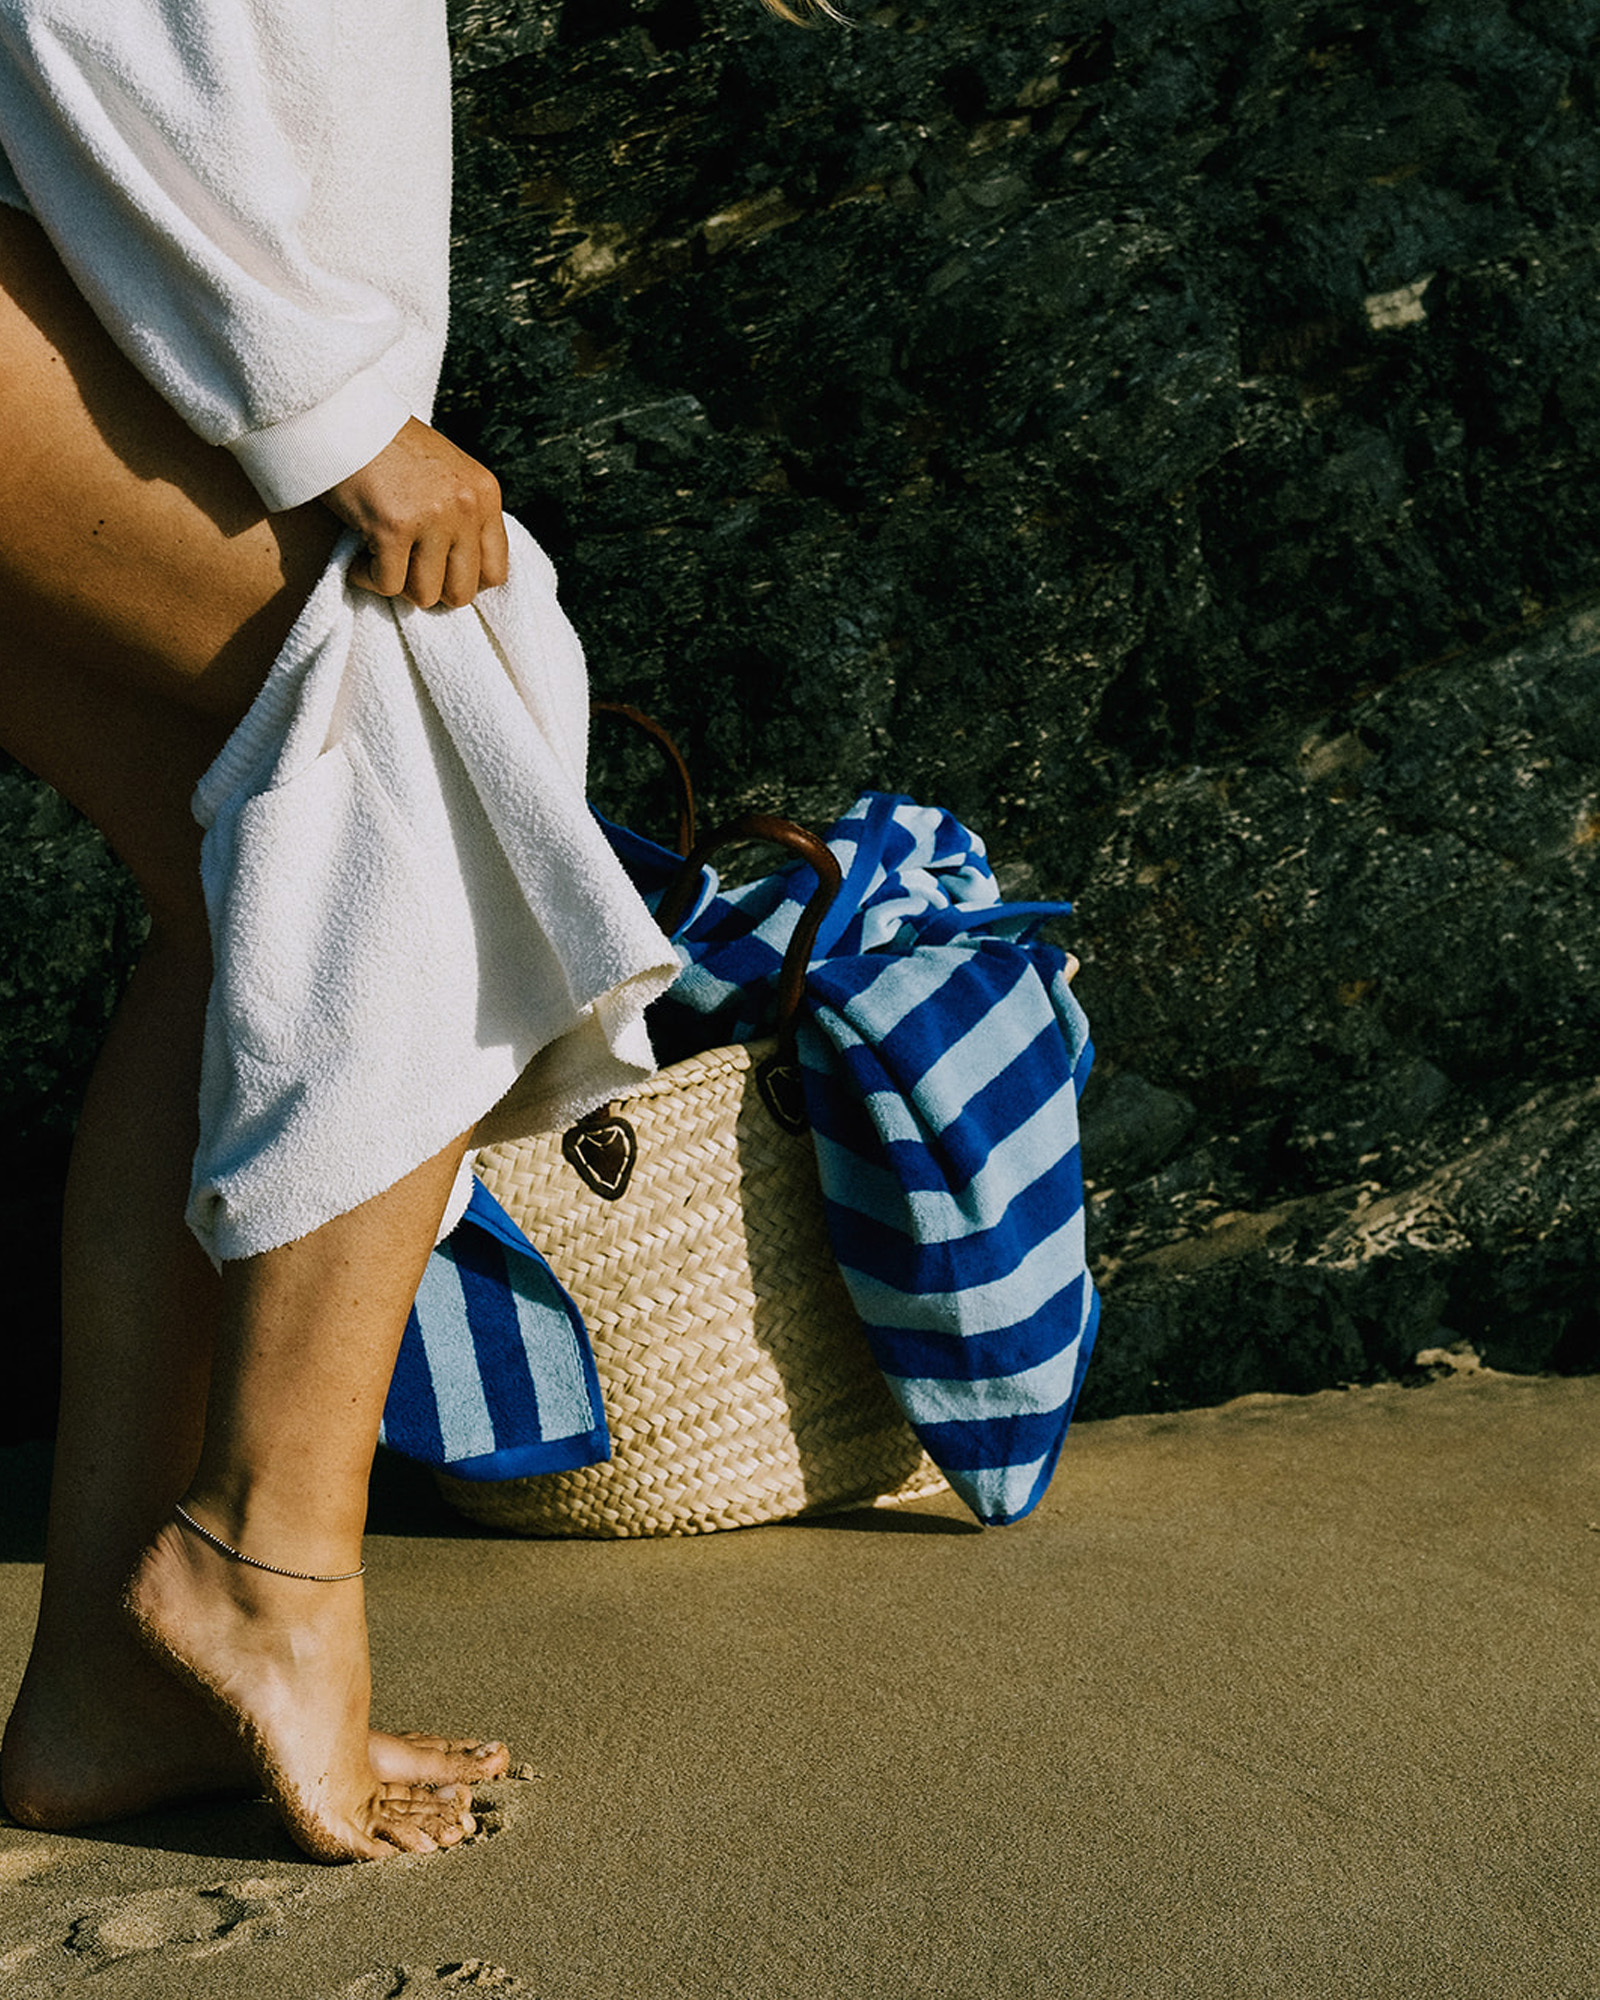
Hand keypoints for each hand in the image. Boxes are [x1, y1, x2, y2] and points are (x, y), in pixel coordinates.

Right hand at [318, 418, 510, 608]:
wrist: (343, 415)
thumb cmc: (389, 445)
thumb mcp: (447, 471)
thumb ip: (463, 512)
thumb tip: (462, 565)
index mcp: (484, 493)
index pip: (495, 571)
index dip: (464, 580)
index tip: (438, 572)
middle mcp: (465, 507)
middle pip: (462, 592)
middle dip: (432, 589)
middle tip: (406, 570)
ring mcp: (431, 518)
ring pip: (425, 595)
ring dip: (398, 585)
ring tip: (379, 559)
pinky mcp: (392, 528)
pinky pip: (387, 585)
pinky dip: (367, 578)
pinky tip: (358, 559)